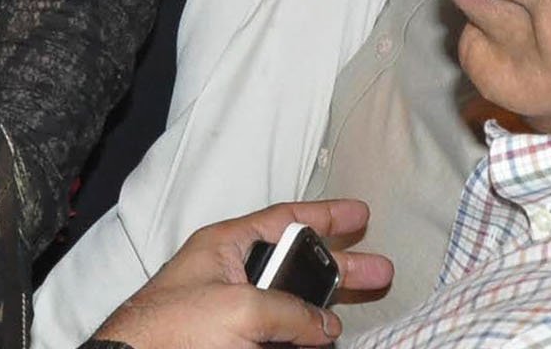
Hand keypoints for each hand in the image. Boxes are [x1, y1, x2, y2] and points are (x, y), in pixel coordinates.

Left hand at [92, 200, 392, 348]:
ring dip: (322, 316)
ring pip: (290, 309)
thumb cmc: (170, 330)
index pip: (283, 221)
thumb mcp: (239, 308)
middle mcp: (230, 277)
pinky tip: (323, 343)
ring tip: (351, 325)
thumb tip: (327, 327)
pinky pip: (276, 338)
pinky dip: (301, 341)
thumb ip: (290, 310)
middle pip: (295, 266)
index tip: (359, 213)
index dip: (324, 215)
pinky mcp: (232, 344)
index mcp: (225, 248)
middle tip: (380, 273)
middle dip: (339, 269)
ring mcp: (231, 316)